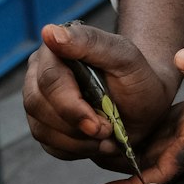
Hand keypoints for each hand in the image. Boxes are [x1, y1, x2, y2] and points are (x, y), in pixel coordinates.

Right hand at [23, 21, 176, 164]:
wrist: (145, 104)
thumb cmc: (137, 77)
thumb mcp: (124, 56)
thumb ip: (90, 42)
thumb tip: (49, 32)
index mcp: (55, 51)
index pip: (48, 80)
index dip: (71, 107)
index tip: (98, 125)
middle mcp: (39, 74)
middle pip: (38, 105)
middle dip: (76, 126)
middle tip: (107, 131)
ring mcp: (40, 101)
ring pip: (41, 129)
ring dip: (77, 142)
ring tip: (107, 137)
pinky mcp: (45, 126)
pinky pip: (49, 145)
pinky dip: (76, 150)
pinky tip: (97, 143)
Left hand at [95, 41, 183, 183]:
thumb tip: (182, 59)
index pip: (163, 170)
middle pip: (150, 164)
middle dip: (117, 171)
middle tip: (77, 165)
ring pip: (154, 146)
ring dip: (124, 152)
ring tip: (85, 147)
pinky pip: (162, 127)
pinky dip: (139, 129)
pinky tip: (116, 123)